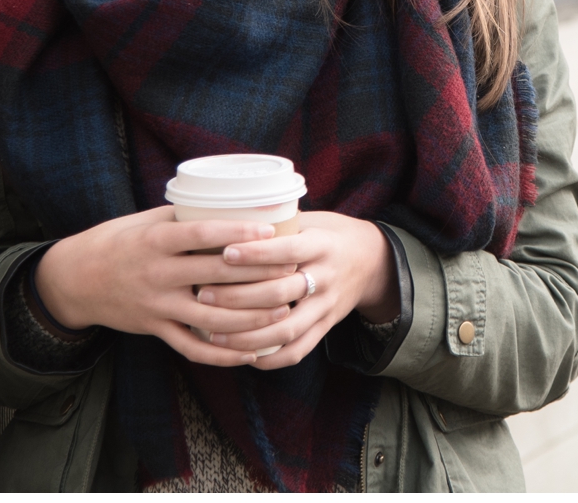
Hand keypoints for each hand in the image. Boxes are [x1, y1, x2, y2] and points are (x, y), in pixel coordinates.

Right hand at [33, 208, 291, 367]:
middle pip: (216, 276)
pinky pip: (192, 347)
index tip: (271, 230)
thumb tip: (230, 201)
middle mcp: (157, 274)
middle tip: (293, 271)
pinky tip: (250, 352)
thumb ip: (184, 215)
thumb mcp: (145, 221)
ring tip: (283, 313)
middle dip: (258, 276)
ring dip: (251, 319)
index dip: (238, 233)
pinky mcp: (155, 329)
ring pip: (211, 318)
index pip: (203, 235)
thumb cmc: (117, 242)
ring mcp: (157, 305)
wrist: (75, 280)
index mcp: (156, 241)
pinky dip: (223, 354)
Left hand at [194, 211, 399, 368]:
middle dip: (238, 297)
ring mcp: (328, 306)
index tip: (224, 252)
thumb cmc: (329, 235)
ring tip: (213, 334)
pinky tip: (243, 355)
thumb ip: (280, 225)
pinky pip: (299, 350)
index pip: (288, 251)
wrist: (373, 261)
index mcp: (322, 245)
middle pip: (281, 293)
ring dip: (248, 335)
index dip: (256, 253)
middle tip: (204, 295)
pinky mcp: (326, 327)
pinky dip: (270, 358)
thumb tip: (229, 220)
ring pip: (287, 329)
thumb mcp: (313, 221)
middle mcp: (327, 277)